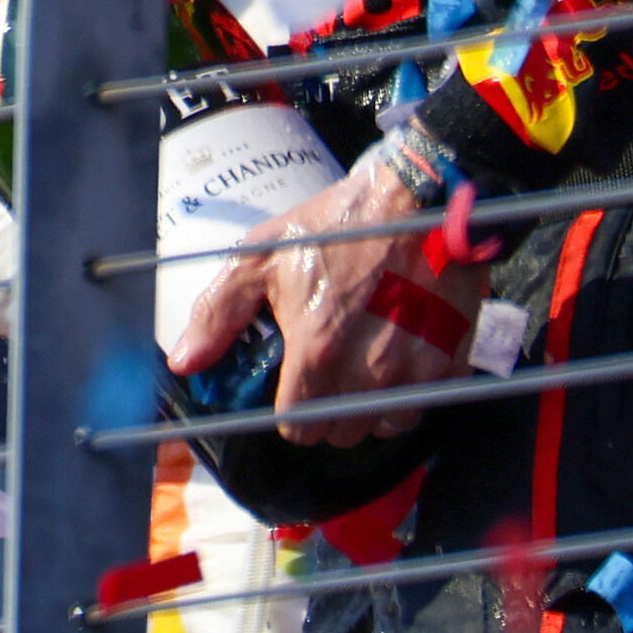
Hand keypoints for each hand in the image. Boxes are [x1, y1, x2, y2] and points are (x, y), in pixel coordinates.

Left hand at [167, 146, 482, 445]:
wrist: (418, 199)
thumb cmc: (337, 224)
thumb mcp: (263, 254)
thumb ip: (219, 312)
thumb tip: (184, 362)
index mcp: (317, 349)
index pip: (298, 428)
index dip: (291, 413)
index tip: (294, 391)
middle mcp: (366, 371)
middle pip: (340, 433)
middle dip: (327, 413)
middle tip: (326, 377)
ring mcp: (413, 371)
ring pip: (382, 427)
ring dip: (368, 411)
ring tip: (360, 372)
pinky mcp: (449, 362)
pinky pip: (421, 407)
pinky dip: (407, 398)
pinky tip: (395, 364)